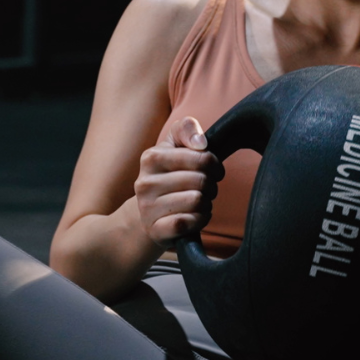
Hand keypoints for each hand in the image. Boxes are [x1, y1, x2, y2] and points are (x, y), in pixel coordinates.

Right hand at [134, 116, 222, 246]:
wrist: (147, 215)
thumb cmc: (168, 176)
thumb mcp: (173, 147)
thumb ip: (185, 129)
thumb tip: (200, 142)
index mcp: (151, 158)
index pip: (201, 156)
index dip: (214, 164)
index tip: (211, 170)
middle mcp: (145, 182)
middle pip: (201, 180)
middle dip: (211, 186)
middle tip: (205, 189)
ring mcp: (147, 208)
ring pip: (197, 201)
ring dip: (206, 204)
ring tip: (198, 202)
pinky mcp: (155, 229)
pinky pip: (190, 221)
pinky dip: (200, 220)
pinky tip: (194, 217)